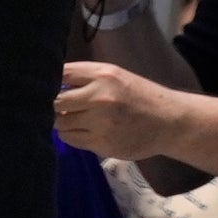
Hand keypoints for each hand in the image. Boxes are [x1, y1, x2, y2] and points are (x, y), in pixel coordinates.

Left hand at [54, 59, 174, 157]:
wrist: (168, 121)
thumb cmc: (139, 95)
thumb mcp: (116, 76)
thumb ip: (87, 78)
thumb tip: (51, 83)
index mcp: (103, 75)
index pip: (61, 74)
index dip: (50, 81)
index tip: (48, 86)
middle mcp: (99, 97)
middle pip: (55, 102)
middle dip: (53, 105)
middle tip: (58, 107)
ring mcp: (100, 123)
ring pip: (60, 124)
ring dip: (62, 122)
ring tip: (72, 119)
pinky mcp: (101, 144)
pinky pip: (71, 139)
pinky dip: (71, 135)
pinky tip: (82, 130)